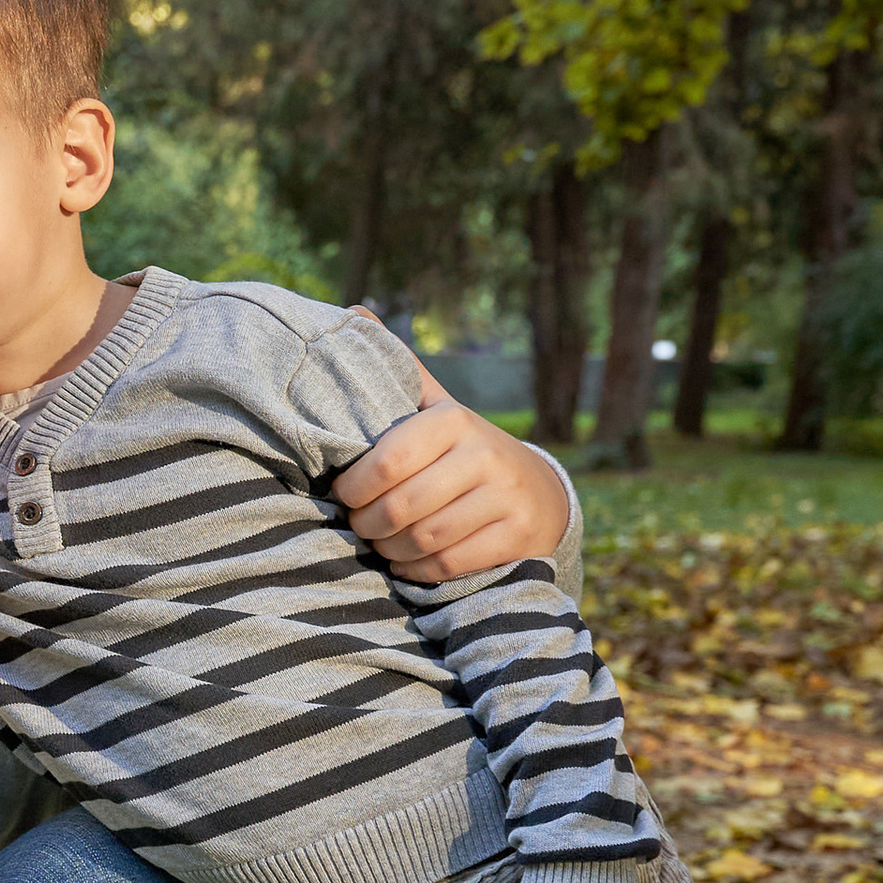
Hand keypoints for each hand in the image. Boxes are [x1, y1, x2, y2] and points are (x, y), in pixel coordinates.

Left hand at [337, 371, 573, 579]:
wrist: (539, 492)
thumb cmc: (464, 451)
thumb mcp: (437, 408)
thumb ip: (400, 370)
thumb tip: (355, 312)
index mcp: (454, 419)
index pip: (386, 461)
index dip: (353, 487)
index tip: (343, 494)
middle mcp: (484, 454)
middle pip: (400, 507)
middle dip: (366, 524)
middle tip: (358, 525)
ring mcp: (505, 497)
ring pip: (423, 538)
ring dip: (389, 549)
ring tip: (380, 543)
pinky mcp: (517, 535)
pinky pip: (449, 564)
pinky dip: (417, 570)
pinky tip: (406, 562)